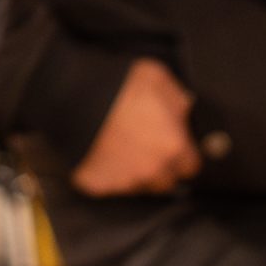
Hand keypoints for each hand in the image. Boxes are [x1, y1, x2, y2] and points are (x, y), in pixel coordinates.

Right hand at [72, 59, 200, 196]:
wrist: (74, 96)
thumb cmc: (118, 85)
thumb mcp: (158, 78)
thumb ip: (178, 100)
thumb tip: (185, 110)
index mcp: (173, 147)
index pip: (191, 166)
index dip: (182, 155)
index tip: (174, 145)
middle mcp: (153, 171)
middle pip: (166, 180)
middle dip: (160, 166)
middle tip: (145, 145)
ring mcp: (126, 182)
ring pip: (139, 186)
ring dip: (136, 172)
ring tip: (122, 148)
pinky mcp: (100, 187)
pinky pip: (110, 186)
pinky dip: (108, 175)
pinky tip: (103, 154)